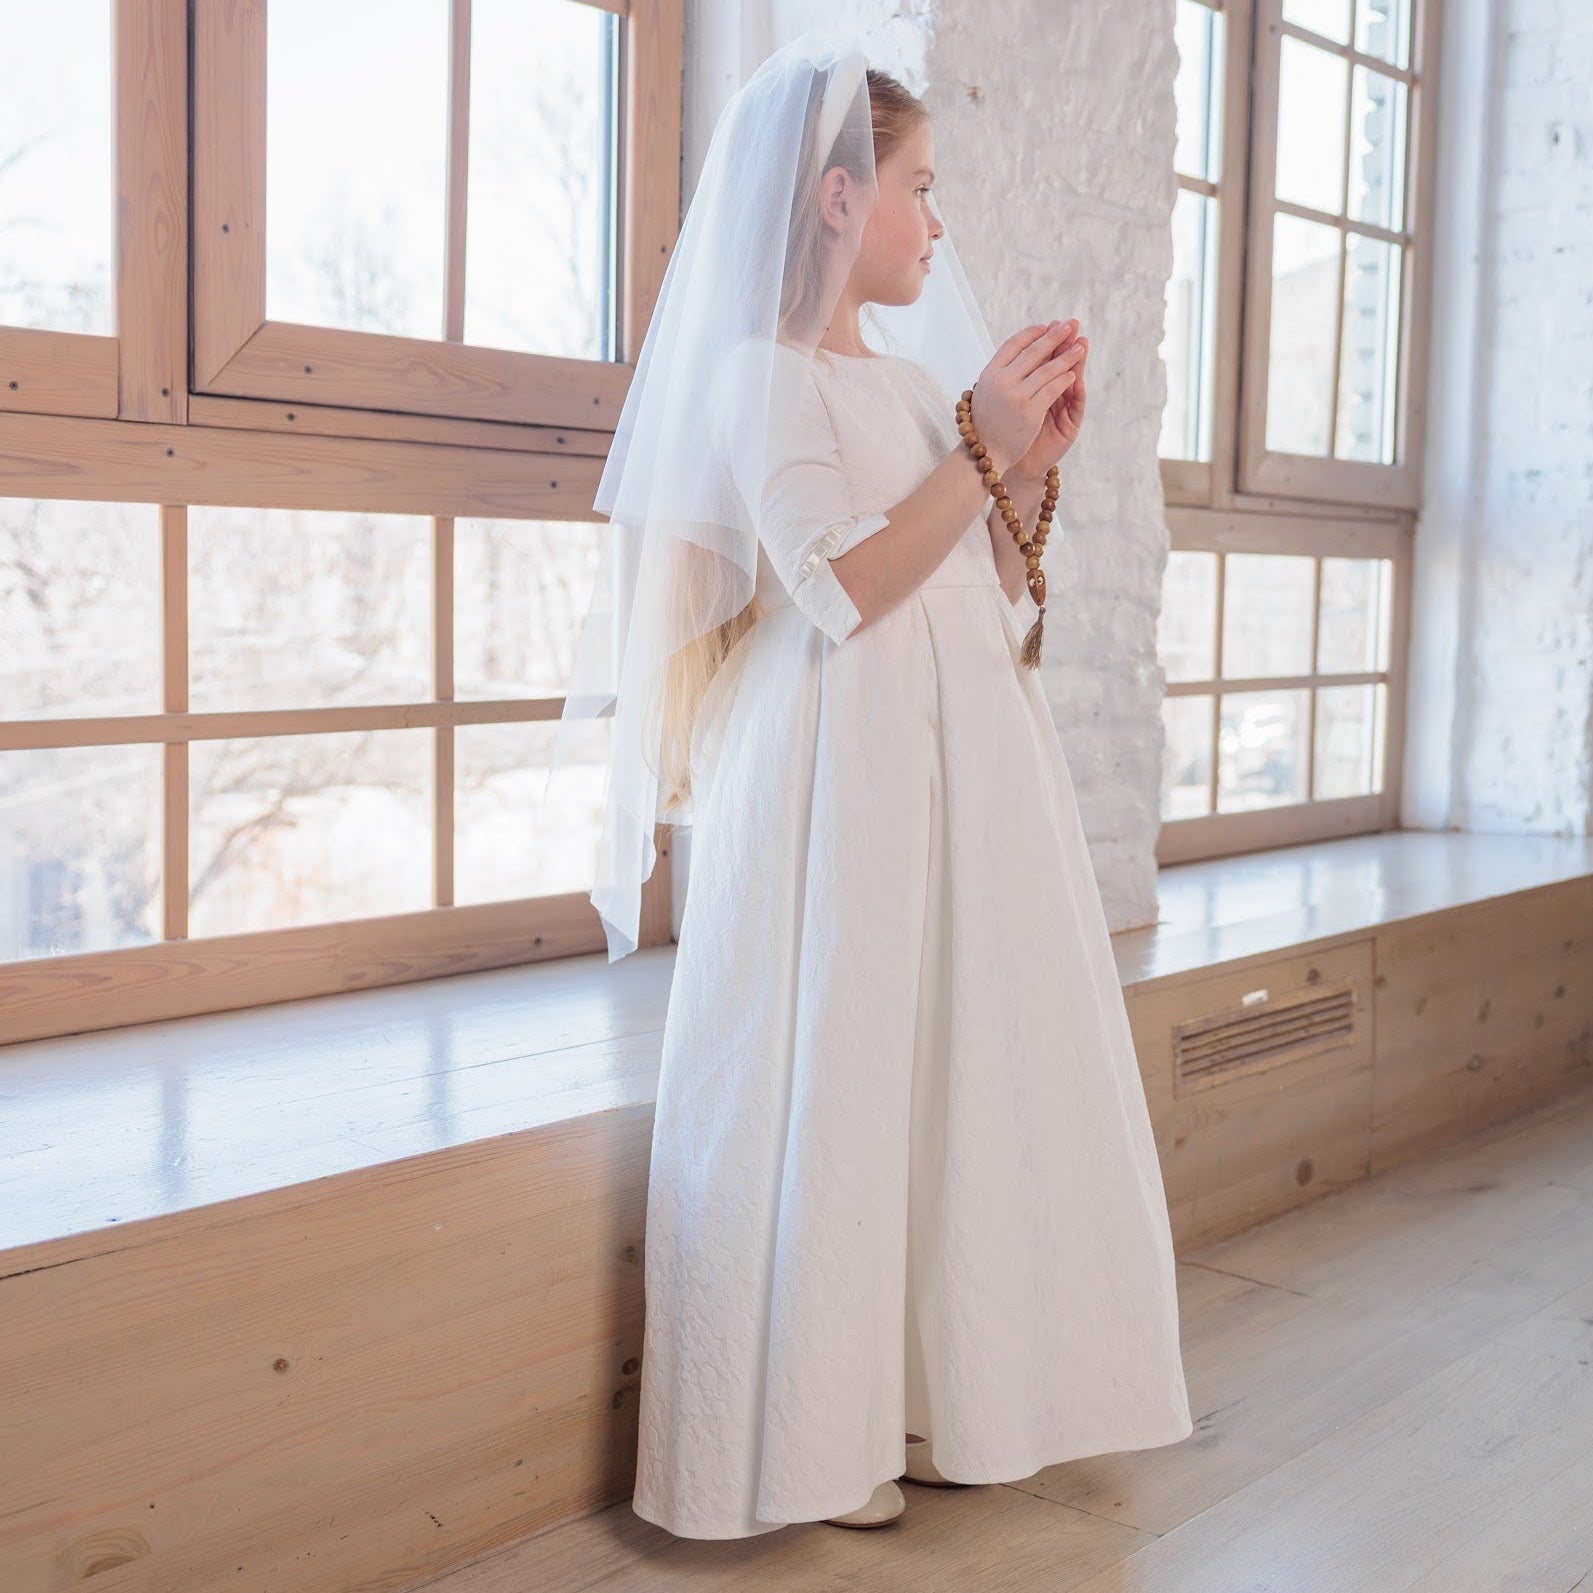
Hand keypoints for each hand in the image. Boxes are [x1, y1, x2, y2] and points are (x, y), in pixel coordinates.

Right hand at [969, 321, 1081, 477]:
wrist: (984, 454)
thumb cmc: (986, 423)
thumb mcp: (986, 393)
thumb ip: (1000, 373)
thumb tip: (1016, 352)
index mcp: (989, 373)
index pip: (1014, 344)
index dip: (1031, 334)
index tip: (1045, 327)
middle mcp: (1002, 381)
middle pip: (1033, 352)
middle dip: (1054, 336)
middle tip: (1070, 325)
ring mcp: (1016, 396)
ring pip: (1047, 370)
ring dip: (1066, 356)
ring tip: (1080, 346)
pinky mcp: (1029, 412)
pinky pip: (1052, 390)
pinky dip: (1064, 380)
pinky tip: (1074, 374)